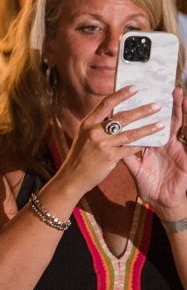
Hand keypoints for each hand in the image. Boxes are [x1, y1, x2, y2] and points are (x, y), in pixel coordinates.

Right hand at [55, 86, 162, 197]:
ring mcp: (102, 144)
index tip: (135, 88)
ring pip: (130, 133)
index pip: (106, 104)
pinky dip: (141, 145)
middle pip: (122, 117)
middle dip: (142, 111)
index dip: (121, 95)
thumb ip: (98, 126)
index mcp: (87, 124)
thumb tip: (117, 115)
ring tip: (161, 124)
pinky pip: (130, 149)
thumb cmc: (80, 155)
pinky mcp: (110, 157)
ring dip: (148, 128)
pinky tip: (152, 142)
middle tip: (157, 105)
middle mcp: (94, 132)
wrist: (72, 177)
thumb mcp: (84, 136)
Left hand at [125, 87, 186, 217]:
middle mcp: (167, 143)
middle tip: (171, 88)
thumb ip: (126, 153)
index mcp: (153, 143)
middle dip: (170, 104)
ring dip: (182, 111)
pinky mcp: (186, 157)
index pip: (152, 122)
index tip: (147, 93)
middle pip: (169, 119)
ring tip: (182, 96)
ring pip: (182, 126)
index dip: (150, 109)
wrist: (162, 201)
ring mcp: (177, 149)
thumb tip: (111, 140)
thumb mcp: (135, 167)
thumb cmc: (150, 184)